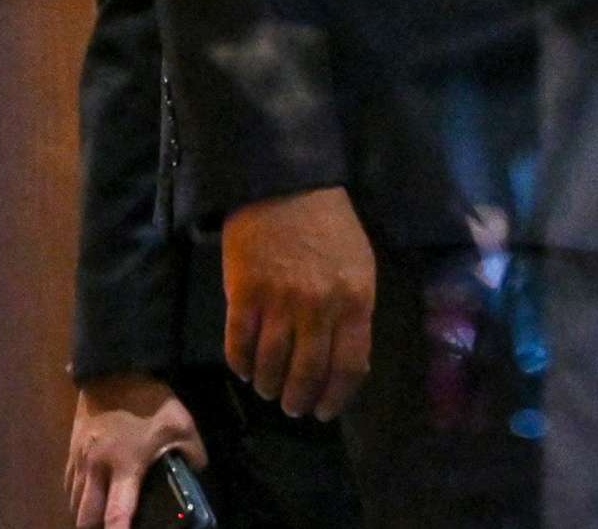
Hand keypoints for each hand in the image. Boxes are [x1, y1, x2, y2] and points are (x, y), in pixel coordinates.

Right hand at [67, 373, 204, 528]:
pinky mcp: (71, 451)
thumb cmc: (150, 400)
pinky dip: (78, 496)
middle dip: (96, 528)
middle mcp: (96, 469)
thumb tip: (197, 472)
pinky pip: (69, 485)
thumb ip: (192, 453)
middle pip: (85, 516)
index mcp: (125, 465)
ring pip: (74, 502)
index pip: (117, 513)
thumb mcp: (181, 424)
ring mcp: (79, 460)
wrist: (113, 371)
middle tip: (112, 526)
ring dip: (86, 513)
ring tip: (102, 515)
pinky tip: (92, 495)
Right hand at [220, 184, 374, 419]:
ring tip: (268, 389)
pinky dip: (240, 365)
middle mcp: (319, 308)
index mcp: (355, 300)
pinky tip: (244, 368)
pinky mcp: (243, 296)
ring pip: (271, 366)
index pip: (350, 366)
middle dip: (299, 400)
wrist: (286, 186)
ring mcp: (279, 303)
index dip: (337, 397)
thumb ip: (355, 313)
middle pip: (307, 375)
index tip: (326, 411)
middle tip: (293, 407)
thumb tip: (347, 361)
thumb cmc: (329, 227)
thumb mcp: (360, 266)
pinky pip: (238, 346)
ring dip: (268, 386)